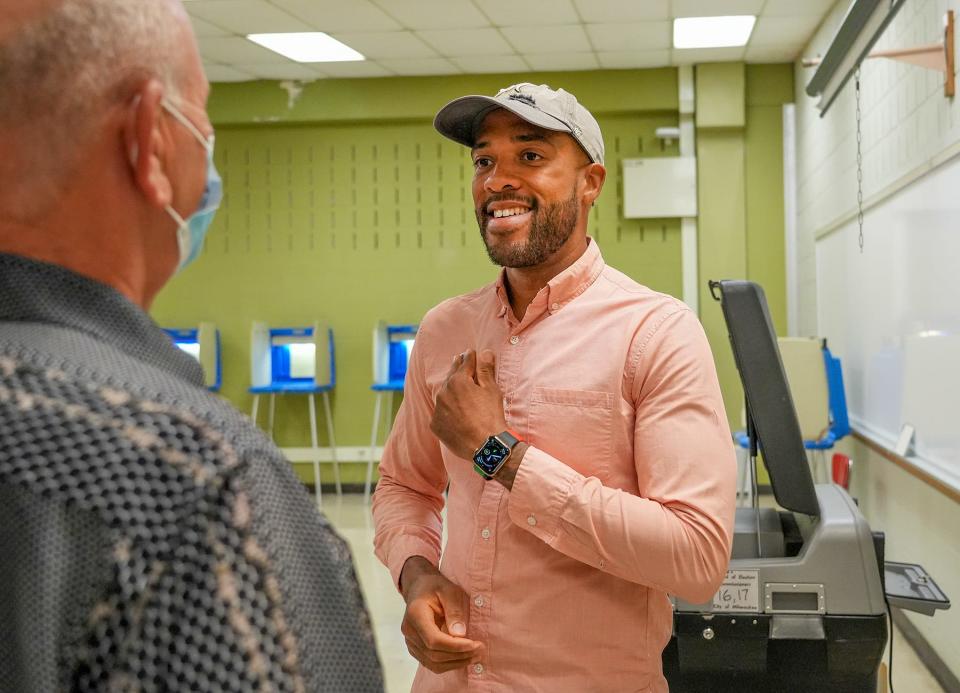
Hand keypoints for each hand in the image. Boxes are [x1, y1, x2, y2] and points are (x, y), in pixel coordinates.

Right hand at [399, 557, 483, 672]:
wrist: (420, 587)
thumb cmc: (436, 587)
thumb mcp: (450, 591)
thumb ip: (454, 611)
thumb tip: (460, 634)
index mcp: (415, 614)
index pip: (433, 640)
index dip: (455, 646)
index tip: (475, 644)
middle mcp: (409, 631)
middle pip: (434, 654)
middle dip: (459, 655)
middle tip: (480, 650)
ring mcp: (410, 642)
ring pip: (433, 663)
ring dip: (456, 663)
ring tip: (476, 656)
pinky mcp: (415, 649)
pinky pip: (431, 663)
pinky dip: (449, 664)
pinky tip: (464, 657)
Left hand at [430, 349, 505, 459]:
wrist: (485, 446)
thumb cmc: (491, 416)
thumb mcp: (491, 390)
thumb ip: (485, 369)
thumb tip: (485, 352)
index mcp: (458, 381)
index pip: (464, 363)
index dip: (470, 357)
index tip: (470, 352)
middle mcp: (443, 393)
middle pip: (451, 377)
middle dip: (457, 369)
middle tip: (459, 360)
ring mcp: (437, 410)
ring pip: (444, 395)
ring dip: (450, 390)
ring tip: (457, 388)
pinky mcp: (435, 425)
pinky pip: (440, 413)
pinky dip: (446, 410)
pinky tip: (455, 412)